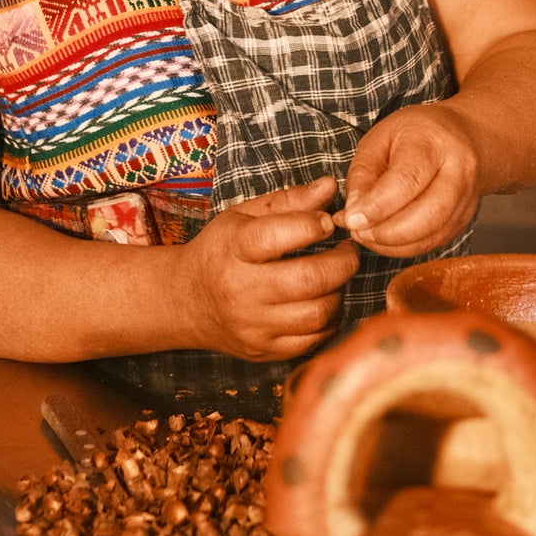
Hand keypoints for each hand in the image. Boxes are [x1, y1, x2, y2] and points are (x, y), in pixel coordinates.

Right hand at [178, 176, 359, 360]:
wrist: (187, 301)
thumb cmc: (221, 250)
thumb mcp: (244, 216)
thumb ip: (289, 200)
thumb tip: (330, 185)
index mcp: (233, 249)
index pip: (274, 237)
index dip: (311, 226)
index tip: (329, 221)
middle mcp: (240, 289)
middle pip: (307, 280)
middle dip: (342, 262)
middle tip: (349, 251)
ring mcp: (253, 325)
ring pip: (317, 314)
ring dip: (339, 292)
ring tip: (337, 276)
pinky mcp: (264, 350)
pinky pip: (313, 340)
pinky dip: (330, 320)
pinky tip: (325, 300)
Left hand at [334, 103, 481, 256]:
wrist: (460, 136)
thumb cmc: (414, 134)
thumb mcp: (379, 138)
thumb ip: (363, 174)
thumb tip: (354, 213)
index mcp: (434, 142)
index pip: (408, 180)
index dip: (377, 206)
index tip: (351, 219)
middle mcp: (459, 171)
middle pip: (428, 214)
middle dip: (386, 233)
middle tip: (357, 231)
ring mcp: (466, 199)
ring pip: (432, 235)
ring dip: (393, 244)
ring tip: (366, 235)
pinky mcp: (464, 220)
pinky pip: (434, 242)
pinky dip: (405, 248)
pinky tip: (384, 239)